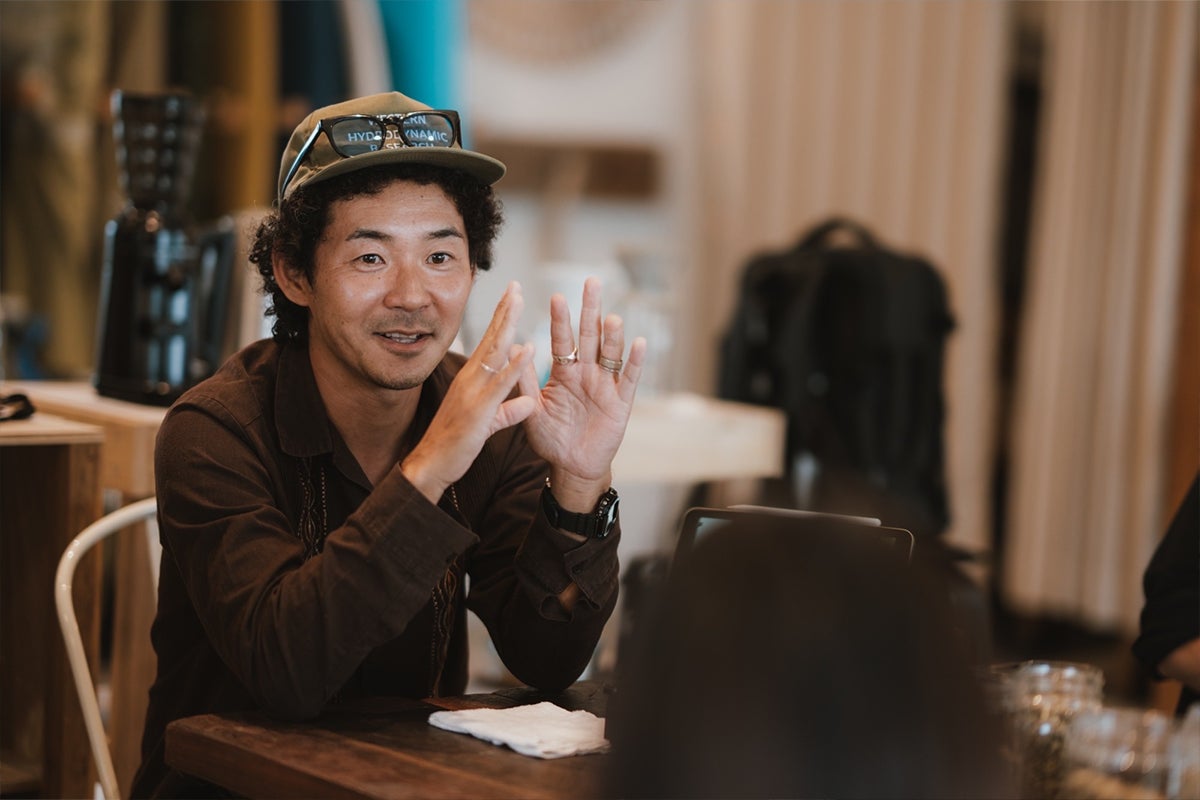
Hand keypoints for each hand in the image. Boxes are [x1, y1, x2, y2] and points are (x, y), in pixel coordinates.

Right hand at [401, 282, 535, 501]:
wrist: (431, 464)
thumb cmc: (455, 444)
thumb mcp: (487, 423)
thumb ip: (508, 411)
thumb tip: (528, 402)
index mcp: (472, 380)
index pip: (489, 342)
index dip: (500, 318)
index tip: (511, 296)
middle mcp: (470, 379)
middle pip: (491, 338)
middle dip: (504, 310)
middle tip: (515, 285)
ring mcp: (473, 391)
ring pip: (494, 352)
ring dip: (508, 325)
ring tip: (519, 300)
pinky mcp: (479, 408)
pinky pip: (500, 383)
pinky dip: (515, 365)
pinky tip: (528, 349)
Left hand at [518, 277, 646, 511]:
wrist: (572, 466)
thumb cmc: (551, 439)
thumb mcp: (532, 410)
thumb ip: (525, 382)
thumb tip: (512, 350)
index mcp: (564, 372)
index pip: (561, 340)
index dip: (560, 319)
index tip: (557, 296)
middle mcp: (586, 373)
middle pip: (589, 336)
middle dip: (590, 310)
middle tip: (592, 282)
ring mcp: (605, 385)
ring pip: (610, 354)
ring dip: (612, 335)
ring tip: (610, 317)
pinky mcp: (621, 403)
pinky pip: (629, 379)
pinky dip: (635, 363)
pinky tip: (638, 343)